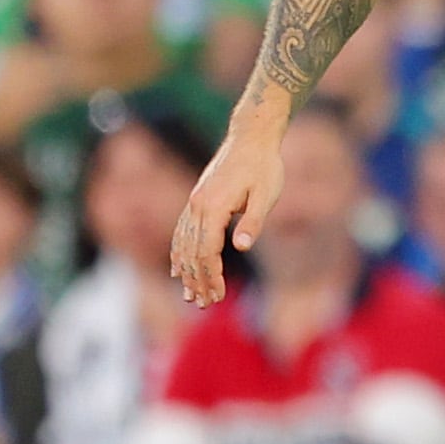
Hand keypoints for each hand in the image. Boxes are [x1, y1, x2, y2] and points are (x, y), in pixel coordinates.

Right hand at [170, 120, 283, 305]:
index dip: (211, 276)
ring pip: (182, 244)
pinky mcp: (196, 200)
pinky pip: (181, 232)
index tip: (218, 296)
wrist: (251, 138)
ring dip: (185, 272)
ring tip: (190, 295)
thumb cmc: (264, 166)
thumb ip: (253, 221)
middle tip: (204, 305)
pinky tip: (178, 269)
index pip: (207, 251)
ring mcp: (193, 203)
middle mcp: (196, 206)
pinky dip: (178, 253)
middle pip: (191, 252)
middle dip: (197, 280)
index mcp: (212, 206)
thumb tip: (241, 246)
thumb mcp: (267, 194)